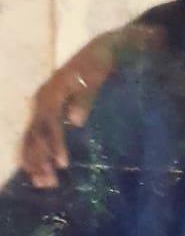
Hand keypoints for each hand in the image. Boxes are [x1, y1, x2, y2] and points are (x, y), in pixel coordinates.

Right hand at [19, 24, 162, 188]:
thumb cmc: (101, 64)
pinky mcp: (48, 111)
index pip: (49, 122)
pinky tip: (39, 172)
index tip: (63, 164)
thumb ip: (86, 98)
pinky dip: (35, 154)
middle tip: (50, 184)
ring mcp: (43, 105)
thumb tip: (76, 121)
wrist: (101, 50)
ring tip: (44, 185)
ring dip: (36, 161)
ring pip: (32, 136)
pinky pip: (35, 135)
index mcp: (52, 91)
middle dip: (40, 159)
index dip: (55, 144)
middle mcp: (43, 99)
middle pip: (35, 133)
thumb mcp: (97, 76)